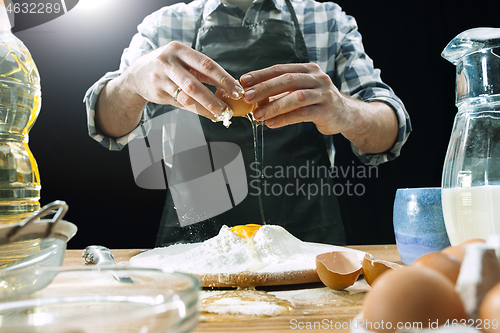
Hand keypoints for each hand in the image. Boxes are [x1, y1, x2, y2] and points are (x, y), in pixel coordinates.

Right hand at [127, 41, 243, 119]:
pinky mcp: (158, 92)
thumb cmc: (168, 66)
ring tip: (221, 114)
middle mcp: (168, 62)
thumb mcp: (182, 61)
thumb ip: (202, 72)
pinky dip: (197, 110)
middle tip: (230, 108)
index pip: (206, 64)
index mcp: (180, 50)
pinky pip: (181, 103)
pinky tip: (208, 115)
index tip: (237, 90)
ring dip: (206, 107)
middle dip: (215, 97)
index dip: (224, 78)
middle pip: (195, 83)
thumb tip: (229, 85)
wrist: (137, 74)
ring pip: (187, 96)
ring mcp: (161, 78)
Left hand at [240, 63, 398, 153]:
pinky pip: (302, 114)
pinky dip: (285, 118)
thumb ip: (281, 91)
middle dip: (264, 89)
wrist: (345, 114)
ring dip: (273, 106)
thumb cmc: (317, 102)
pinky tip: (271, 123)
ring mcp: (323, 93)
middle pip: (287, 80)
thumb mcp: (300, 91)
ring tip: (257, 115)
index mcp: (308, 69)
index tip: (244, 81)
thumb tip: (252, 94)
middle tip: (247, 97)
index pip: (280, 69)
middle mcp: (317, 78)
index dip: (261, 75)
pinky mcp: (326, 110)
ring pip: (295, 97)